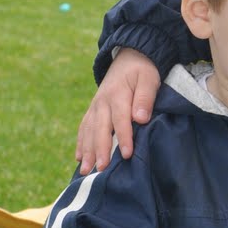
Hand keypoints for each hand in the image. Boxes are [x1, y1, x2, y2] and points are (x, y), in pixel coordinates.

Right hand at [76, 49, 160, 172]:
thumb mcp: (149, 78)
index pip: (120, 119)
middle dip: (100, 150)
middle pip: (100, 129)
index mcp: (117, 94)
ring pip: (88, 131)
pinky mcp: (92, 111)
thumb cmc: (142, 71)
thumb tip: (140, 118)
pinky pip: (83, 128)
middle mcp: (102, 102)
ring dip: (87, 151)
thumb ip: (145, 97)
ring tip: (86, 171)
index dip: (124, 137)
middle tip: (101, 169)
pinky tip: (79, 159)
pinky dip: (80, 144)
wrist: (128, 57)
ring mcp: (95, 107)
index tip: (127, 154)